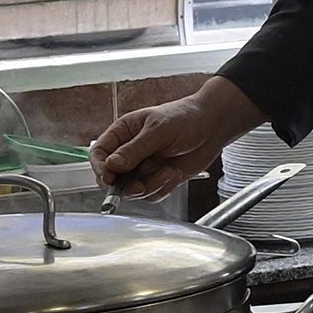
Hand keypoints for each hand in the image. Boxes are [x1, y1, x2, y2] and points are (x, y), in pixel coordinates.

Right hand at [89, 76, 264, 200]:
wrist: (213, 127)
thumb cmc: (185, 118)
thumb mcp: (158, 130)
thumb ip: (135, 149)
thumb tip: (112, 165)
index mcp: (123, 133)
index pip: (99, 154)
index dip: (100, 168)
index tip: (109, 178)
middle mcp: (130, 152)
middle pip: (112, 178)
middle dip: (125, 186)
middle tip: (139, 186)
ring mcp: (144, 167)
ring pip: (132, 190)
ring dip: (150, 187)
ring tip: (168, 172)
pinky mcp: (159, 179)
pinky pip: (152, 194)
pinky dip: (163, 188)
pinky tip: (174, 173)